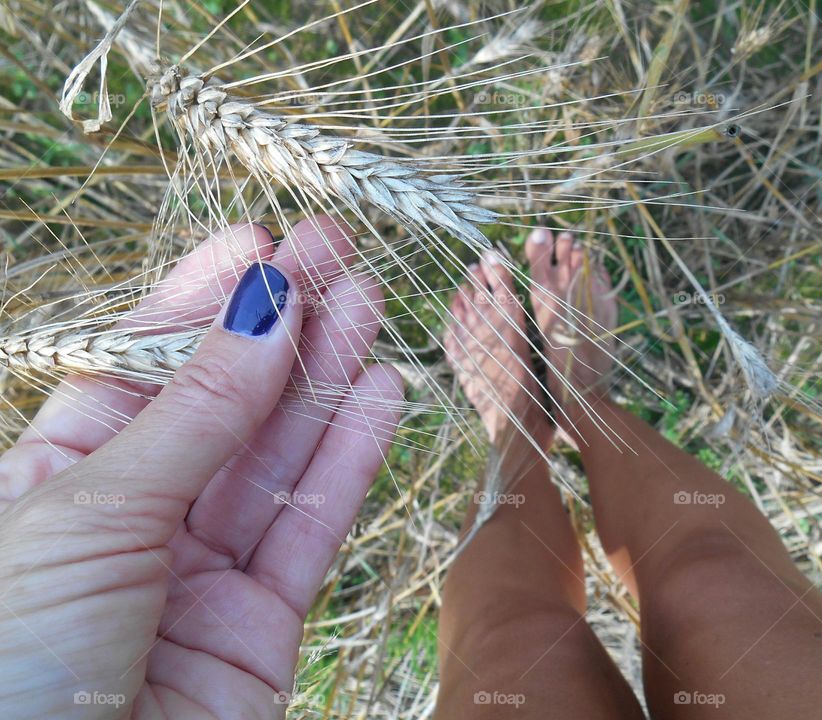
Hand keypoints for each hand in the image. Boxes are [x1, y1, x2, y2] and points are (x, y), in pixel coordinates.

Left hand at [0, 217, 401, 717]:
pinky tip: (382, 393)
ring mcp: (201, 572)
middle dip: (282, 323)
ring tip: (370, 301)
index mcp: (58, 479)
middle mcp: (134, 520)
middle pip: (225, 401)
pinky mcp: (261, 625)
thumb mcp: (93, 507)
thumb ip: (196, 413)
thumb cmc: (14, 662)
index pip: (144, 367)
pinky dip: (352, 457)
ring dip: (329, 376)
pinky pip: (314, 524)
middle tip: (335, 250)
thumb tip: (263, 308)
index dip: (202, 301)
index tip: (258, 240)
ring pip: (279, 455)